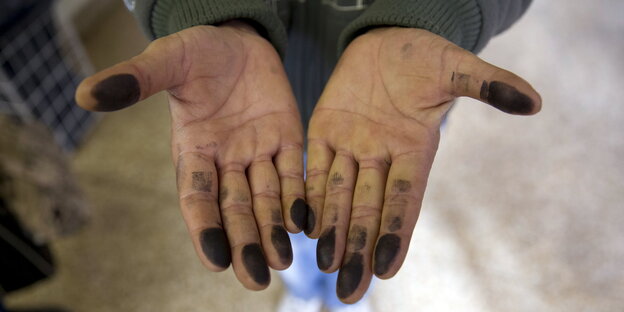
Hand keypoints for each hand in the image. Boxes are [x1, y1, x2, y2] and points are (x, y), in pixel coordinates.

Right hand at [76, 21, 305, 289]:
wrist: (238, 38)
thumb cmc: (198, 50)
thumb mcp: (168, 60)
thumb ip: (136, 79)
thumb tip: (86, 94)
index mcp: (192, 151)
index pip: (197, 197)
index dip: (205, 227)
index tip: (215, 259)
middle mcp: (225, 162)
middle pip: (235, 210)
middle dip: (244, 243)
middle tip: (257, 278)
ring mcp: (257, 153)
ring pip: (265, 200)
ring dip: (274, 231)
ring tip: (283, 261)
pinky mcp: (286, 140)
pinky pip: (293, 174)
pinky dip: (299, 199)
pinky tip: (305, 223)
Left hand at [305, 28, 540, 302]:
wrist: (386, 40)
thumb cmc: (425, 54)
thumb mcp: (455, 67)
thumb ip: (487, 84)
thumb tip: (535, 101)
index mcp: (414, 150)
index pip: (405, 199)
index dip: (396, 232)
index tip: (385, 267)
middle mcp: (382, 158)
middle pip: (369, 209)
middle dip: (359, 248)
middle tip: (350, 289)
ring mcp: (351, 147)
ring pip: (339, 196)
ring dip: (332, 231)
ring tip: (325, 266)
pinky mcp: (324, 132)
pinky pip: (315, 169)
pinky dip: (310, 196)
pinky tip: (303, 226)